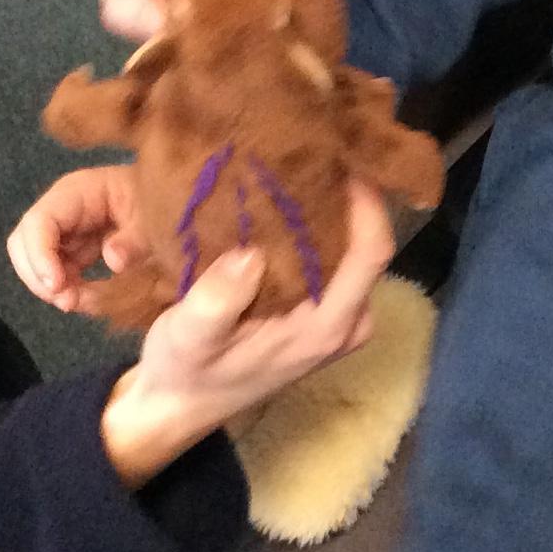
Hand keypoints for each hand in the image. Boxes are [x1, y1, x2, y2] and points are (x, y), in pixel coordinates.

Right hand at [8, 165, 149, 313]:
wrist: (171, 204)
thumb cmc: (161, 202)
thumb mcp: (155, 218)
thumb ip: (136, 239)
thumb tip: (113, 261)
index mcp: (78, 191)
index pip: (39, 221)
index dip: (39, 255)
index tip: (57, 286)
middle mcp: (62, 209)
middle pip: (24, 242)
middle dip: (37, 275)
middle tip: (66, 301)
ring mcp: (64, 230)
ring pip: (33, 260)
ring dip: (49, 286)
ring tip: (76, 303)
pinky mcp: (72, 248)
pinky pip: (54, 271)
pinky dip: (64, 289)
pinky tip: (83, 300)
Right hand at [99, 178, 393, 486]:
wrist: (181, 404)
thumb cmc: (186, 370)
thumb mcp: (189, 337)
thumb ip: (218, 302)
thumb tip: (249, 255)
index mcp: (327, 327)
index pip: (371, 251)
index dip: (366, 200)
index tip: (339, 154)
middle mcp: (348, 321)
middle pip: (368, 243)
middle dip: (346, 195)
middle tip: (311, 148)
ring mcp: (339, 316)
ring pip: (351, 248)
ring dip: (329, 209)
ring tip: (296, 165)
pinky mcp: (324, 311)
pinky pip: (334, 259)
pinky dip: (316, 227)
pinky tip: (286, 199)